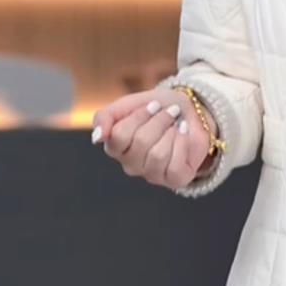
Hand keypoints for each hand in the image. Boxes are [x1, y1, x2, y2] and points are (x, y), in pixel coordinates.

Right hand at [91, 87, 216, 189]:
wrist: (187, 110)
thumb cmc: (154, 108)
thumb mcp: (126, 105)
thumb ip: (105, 117)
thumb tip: (97, 137)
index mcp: (115, 147)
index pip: (119, 136)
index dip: (139, 117)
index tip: (154, 105)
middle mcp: (131, 165)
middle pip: (141, 143)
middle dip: (159, 121)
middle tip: (170, 112)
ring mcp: (152, 175)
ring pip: (157, 155)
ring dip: (171, 132)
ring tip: (177, 124)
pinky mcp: (174, 180)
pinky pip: (174, 166)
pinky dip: (182, 144)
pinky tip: (183, 133)